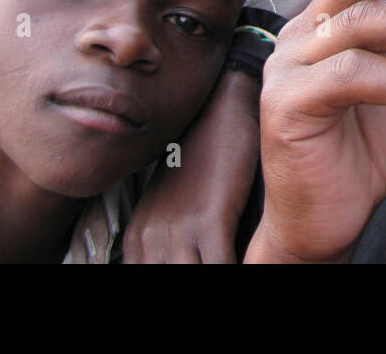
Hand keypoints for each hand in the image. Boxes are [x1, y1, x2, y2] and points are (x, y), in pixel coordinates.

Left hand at [123, 69, 260, 262]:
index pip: (142, 275)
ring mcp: (178, 230)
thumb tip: (183, 256)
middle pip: (166, 276)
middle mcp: (151, 237)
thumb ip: (168, 235)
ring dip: (211, 272)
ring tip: (241, 265)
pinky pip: (220, 267)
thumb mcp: (170, 200)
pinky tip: (247, 263)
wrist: (221, 108)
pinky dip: (235, 268)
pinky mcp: (211, 221)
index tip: (195, 265)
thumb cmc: (204, 154)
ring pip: (191, 275)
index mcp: (138, 235)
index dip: (168, 273)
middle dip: (190, 274)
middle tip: (208, 264)